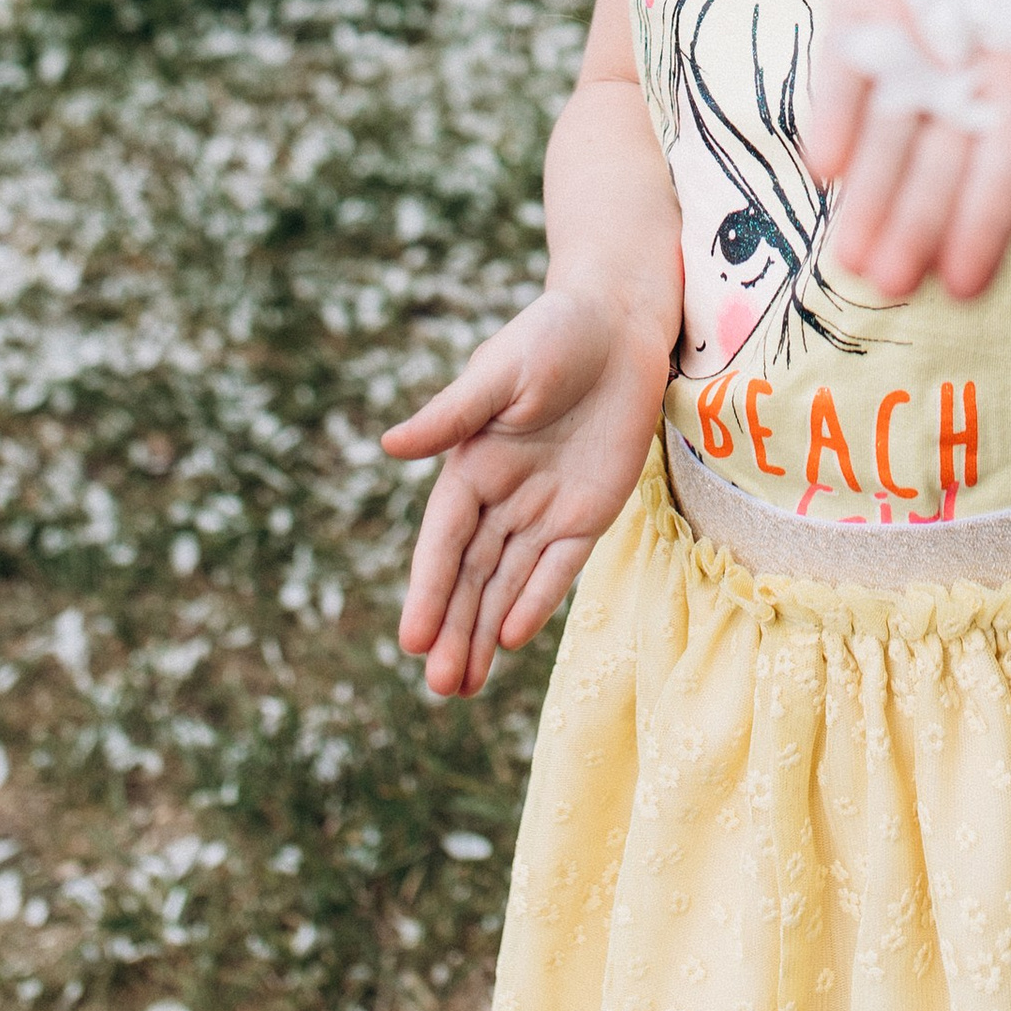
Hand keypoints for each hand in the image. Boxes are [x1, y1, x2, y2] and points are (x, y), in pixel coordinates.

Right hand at [385, 281, 670, 697]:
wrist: (621, 322)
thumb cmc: (554, 334)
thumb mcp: (500, 372)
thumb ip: (452, 415)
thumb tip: (389, 447)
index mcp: (471, 463)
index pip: (443, 541)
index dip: (428, 590)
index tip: (410, 640)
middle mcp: (503, 495)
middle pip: (472, 575)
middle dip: (453, 629)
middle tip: (438, 688)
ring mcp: (545, 508)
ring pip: (508, 583)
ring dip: (484, 632)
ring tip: (462, 686)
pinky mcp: (589, 513)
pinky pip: (559, 567)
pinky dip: (536, 601)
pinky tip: (511, 638)